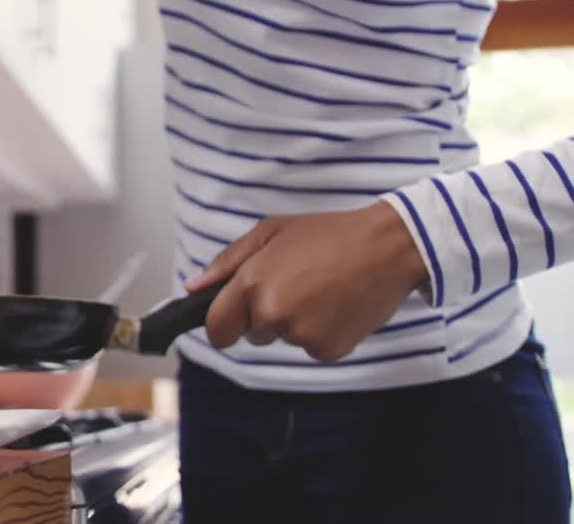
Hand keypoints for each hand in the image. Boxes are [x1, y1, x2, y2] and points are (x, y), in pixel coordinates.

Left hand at [184, 201, 429, 361]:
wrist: (389, 247)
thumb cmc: (328, 234)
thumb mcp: (270, 232)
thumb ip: (227, 263)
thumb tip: (194, 288)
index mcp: (252, 285)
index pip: (217, 329)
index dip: (221, 325)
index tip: (231, 318)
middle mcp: (273, 314)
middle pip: (251, 335)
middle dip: (263, 316)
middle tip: (294, 284)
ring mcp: (302, 335)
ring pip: (283, 339)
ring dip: (293, 322)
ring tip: (320, 289)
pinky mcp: (329, 350)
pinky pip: (311, 347)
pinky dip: (321, 332)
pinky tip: (337, 305)